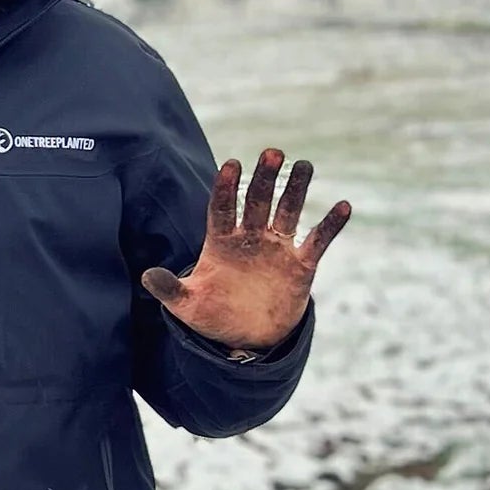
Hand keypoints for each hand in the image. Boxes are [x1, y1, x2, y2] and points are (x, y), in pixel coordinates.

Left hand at [142, 148, 351, 349]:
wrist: (246, 337)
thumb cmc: (212, 316)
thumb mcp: (187, 305)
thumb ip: (169, 289)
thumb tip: (146, 276)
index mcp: (221, 242)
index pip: (222, 208)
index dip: (226, 188)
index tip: (231, 165)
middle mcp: (249, 238)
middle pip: (256, 201)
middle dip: (264, 178)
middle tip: (272, 152)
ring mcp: (276, 249)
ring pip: (288, 212)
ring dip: (296, 189)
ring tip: (304, 165)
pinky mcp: (301, 266)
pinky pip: (317, 241)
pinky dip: (330, 225)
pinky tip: (343, 206)